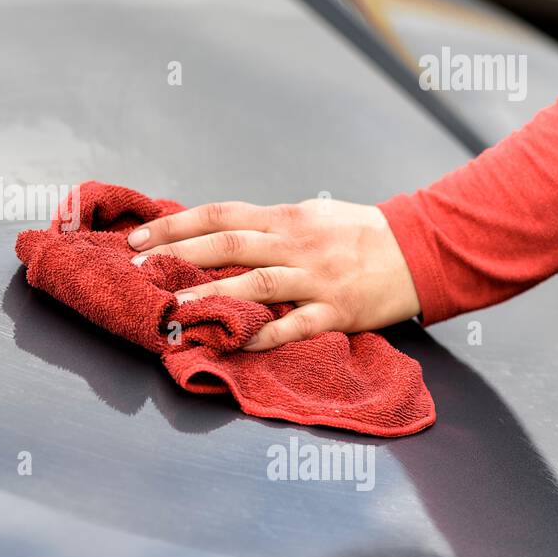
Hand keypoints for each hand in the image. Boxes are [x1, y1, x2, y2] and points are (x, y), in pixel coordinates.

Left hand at [127, 198, 420, 350]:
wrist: (420, 248)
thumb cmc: (357, 234)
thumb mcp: (309, 217)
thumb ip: (266, 228)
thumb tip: (213, 236)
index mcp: (284, 218)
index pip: (219, 215)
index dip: (175, 225)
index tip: (138, 238)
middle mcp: (296, 243)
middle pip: (229, 244)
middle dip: (178, 254)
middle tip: (137, 268)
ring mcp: (317, 277)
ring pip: (257, 283)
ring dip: (212, 295)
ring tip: (173, 308)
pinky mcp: (338, 310)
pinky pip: (298, 323)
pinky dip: (268, 332)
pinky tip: (239, 341)